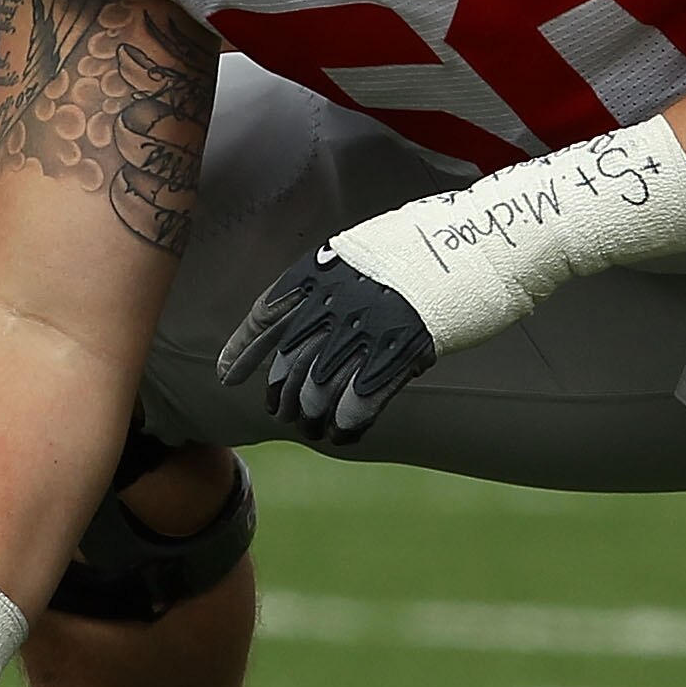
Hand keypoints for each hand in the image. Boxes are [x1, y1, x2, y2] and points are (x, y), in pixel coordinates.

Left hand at [216, 244, 437, 443]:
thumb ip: (321, 286)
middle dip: (281, 395)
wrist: (458, 252)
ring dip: (310, 417)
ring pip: (317, 392)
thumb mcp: (351, 254)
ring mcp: (361, 335)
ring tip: (311, 428)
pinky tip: (342, 434)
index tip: (227, 375)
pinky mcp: (391, 359)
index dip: (243, 351)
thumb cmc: (408, 253)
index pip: (264, 318)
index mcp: (316, 276)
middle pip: (290, 365)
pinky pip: (356, 405)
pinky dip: (345, 425)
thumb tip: (293, 317)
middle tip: (281, 413)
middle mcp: (330, 307)